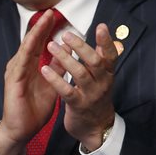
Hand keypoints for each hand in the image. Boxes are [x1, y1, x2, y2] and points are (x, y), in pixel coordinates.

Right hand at [0, 11, 61, 154]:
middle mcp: (21, 66)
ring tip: (42, 21)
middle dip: (40, 26)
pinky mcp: (13, 82)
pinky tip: (32, 43)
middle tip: (49, 11)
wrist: (21, 129)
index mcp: (31, 66)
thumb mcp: (52, 84)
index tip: (56, 16)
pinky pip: (21, 65)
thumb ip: (58, 68)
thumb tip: (68, 51)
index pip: (39, 44)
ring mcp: (16, 72)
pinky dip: (27, 53)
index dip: (47, 30)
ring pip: (26, 48)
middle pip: (32, 42)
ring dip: (34, 34)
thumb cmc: (35, 107)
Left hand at [43, 23, 117, 150]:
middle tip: (65, 34)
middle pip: (94, 61)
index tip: (100, 26)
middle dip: (80, 46)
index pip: (110, 55)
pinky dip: (55, 79)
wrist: (95, 127)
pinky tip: (45, 69)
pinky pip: (67, 90)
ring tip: (51, 46)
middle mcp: (103, 83)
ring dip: (65, 58)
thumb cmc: (95, 98)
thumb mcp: (102, 79)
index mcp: (108, 74)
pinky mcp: (78, 105)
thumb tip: (102, 38)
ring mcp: (91, 94)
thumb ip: (100, 61)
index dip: (106, 41)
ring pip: (80, 73)